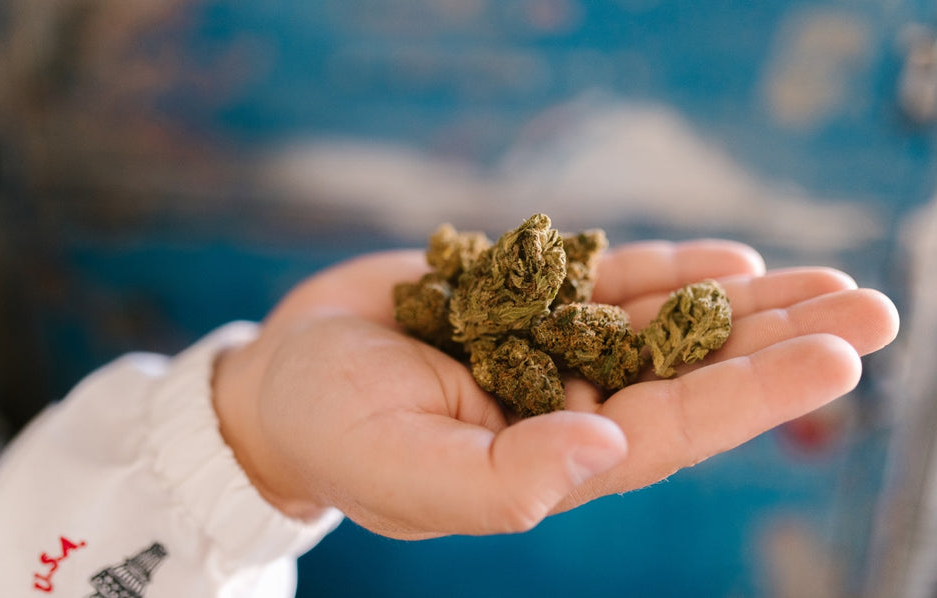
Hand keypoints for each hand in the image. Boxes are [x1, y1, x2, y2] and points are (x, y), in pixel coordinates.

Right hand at [212, 242, 897, 539]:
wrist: (283, 374)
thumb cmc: (333, 433)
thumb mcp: (403, 469)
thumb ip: (502, 479)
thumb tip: (609, 449)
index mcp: (551, 460)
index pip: (672, 430)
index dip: (753, 394)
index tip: (836, 356)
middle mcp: (566, 404)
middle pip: (692, 372)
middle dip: (779, 342)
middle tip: (873, 308)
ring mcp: (551, 348)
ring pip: (666, 321)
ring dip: (745, 300)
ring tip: (830, 278)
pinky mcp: (527, 297)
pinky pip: (611, 280)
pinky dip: (669, 266)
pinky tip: (731, 256)